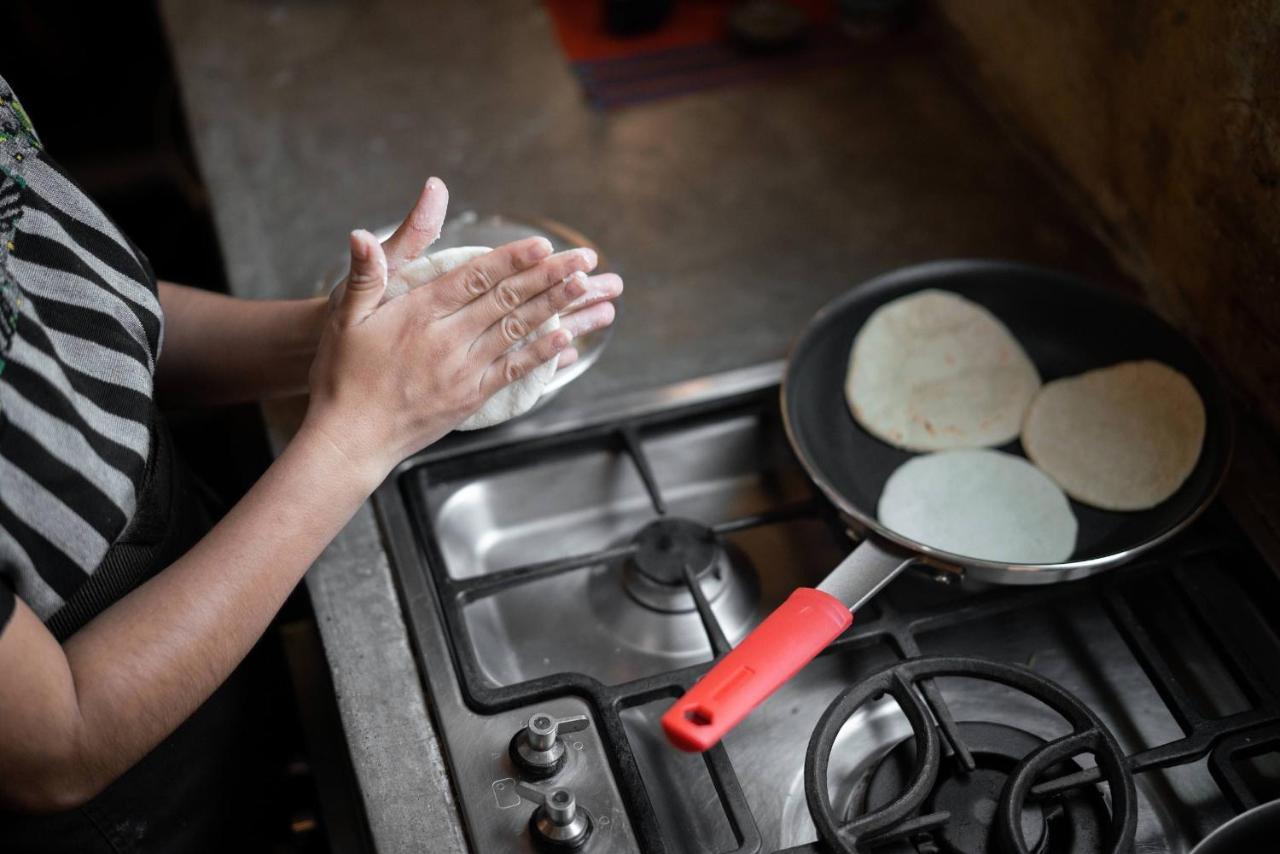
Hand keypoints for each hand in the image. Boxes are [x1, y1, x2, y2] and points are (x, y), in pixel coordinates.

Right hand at [302, 178, 614, 480]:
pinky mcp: (470, 396)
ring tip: (585, 288)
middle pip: (506, 300)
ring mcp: (462, 371)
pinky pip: (513, 371)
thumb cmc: (342, 376)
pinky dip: (541, 354)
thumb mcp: (344, 317)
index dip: (512, 259)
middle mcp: (446, 340)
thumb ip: (365, 274)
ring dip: (555, 308)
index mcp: (417, 314)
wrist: (350, 439)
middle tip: (583, 259)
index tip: (543, 244)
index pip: (474, 277)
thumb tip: (361, 234)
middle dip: (548, 276)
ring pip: (516, 331)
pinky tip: (566, 339)